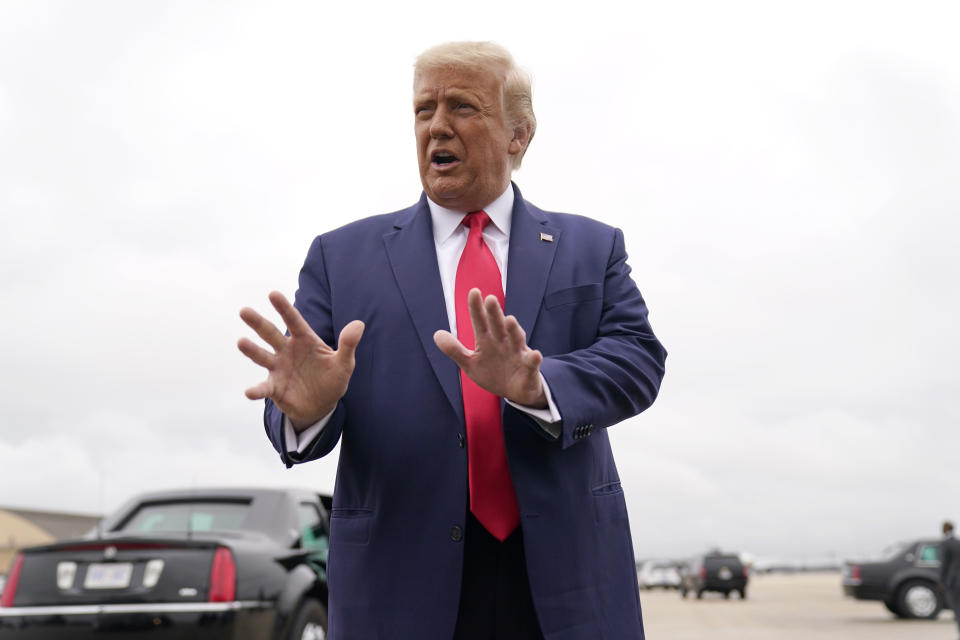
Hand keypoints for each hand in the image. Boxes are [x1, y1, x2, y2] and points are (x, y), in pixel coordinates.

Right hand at [238, 291, 363, 429]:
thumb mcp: (344, 363)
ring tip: (241, 342)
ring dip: (251, 350)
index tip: (273, 294)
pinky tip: (249, 392)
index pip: (293, 321)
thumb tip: (359, 324)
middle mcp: (286, 350)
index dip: (284, 308)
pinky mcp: (274, 388)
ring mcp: (278, 368)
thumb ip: (348, 344)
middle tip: (244, 311)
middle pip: (270, 334)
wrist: (322, 405)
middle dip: (258, 322)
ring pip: (262, 357)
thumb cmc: (332, 378)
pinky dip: (256, 390)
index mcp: (304, 340)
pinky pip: (263, 388)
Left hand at [434, 288, 546, 407]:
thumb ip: (454, 350)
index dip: (477, 308)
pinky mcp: (529, 368)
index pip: (480, 321)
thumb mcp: (470, 364)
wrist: (516, 391)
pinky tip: (534, 355)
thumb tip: (436, 334)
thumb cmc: (493, 372)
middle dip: (495, 313)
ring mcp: (518, 353)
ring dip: (514, 330)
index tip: (473, 292)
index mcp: (488, 340)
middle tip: (490, 299)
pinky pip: (532, 363)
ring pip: (516, 339)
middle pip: (498, 325)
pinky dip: (534, 359)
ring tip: (510, 320)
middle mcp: (503, 342)